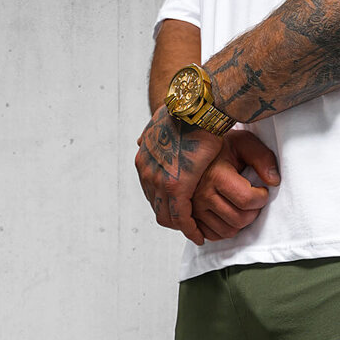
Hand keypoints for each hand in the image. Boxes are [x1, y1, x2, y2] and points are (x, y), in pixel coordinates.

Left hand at [135, 105, 223, 243]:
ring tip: (196, 233)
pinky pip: (181, 217)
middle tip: (189, 227)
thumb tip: (141, 142)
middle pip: (157, 207)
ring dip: (182, 227)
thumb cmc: (186, 110)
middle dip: (173, 219)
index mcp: (144, 159)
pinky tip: (199, 236)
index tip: (178, 210)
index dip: (165, 203)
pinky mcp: (175, 187)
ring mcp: (159, 181)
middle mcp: (147, 172)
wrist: (193, 104)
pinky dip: (190, 230)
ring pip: (167, 216)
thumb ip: (151, 137)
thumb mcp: (158, 122)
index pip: (151, 192)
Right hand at [192, 130, 280, 241]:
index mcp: (216, 175)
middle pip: (239, 219)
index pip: (247, 200)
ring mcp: (195, 209)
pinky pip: (214, 236)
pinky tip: (229, 214)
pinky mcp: (192, 218)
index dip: (262, 197)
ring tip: (242, 206)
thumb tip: (274, 181)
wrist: (194, 151)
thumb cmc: (222, 148)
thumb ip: (262, 158)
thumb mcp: (244, 144)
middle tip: (253, 200)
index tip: (262, 190)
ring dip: (241, 222)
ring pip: (228, 231)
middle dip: (253, 212)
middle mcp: (202, 194)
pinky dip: (225, 229)